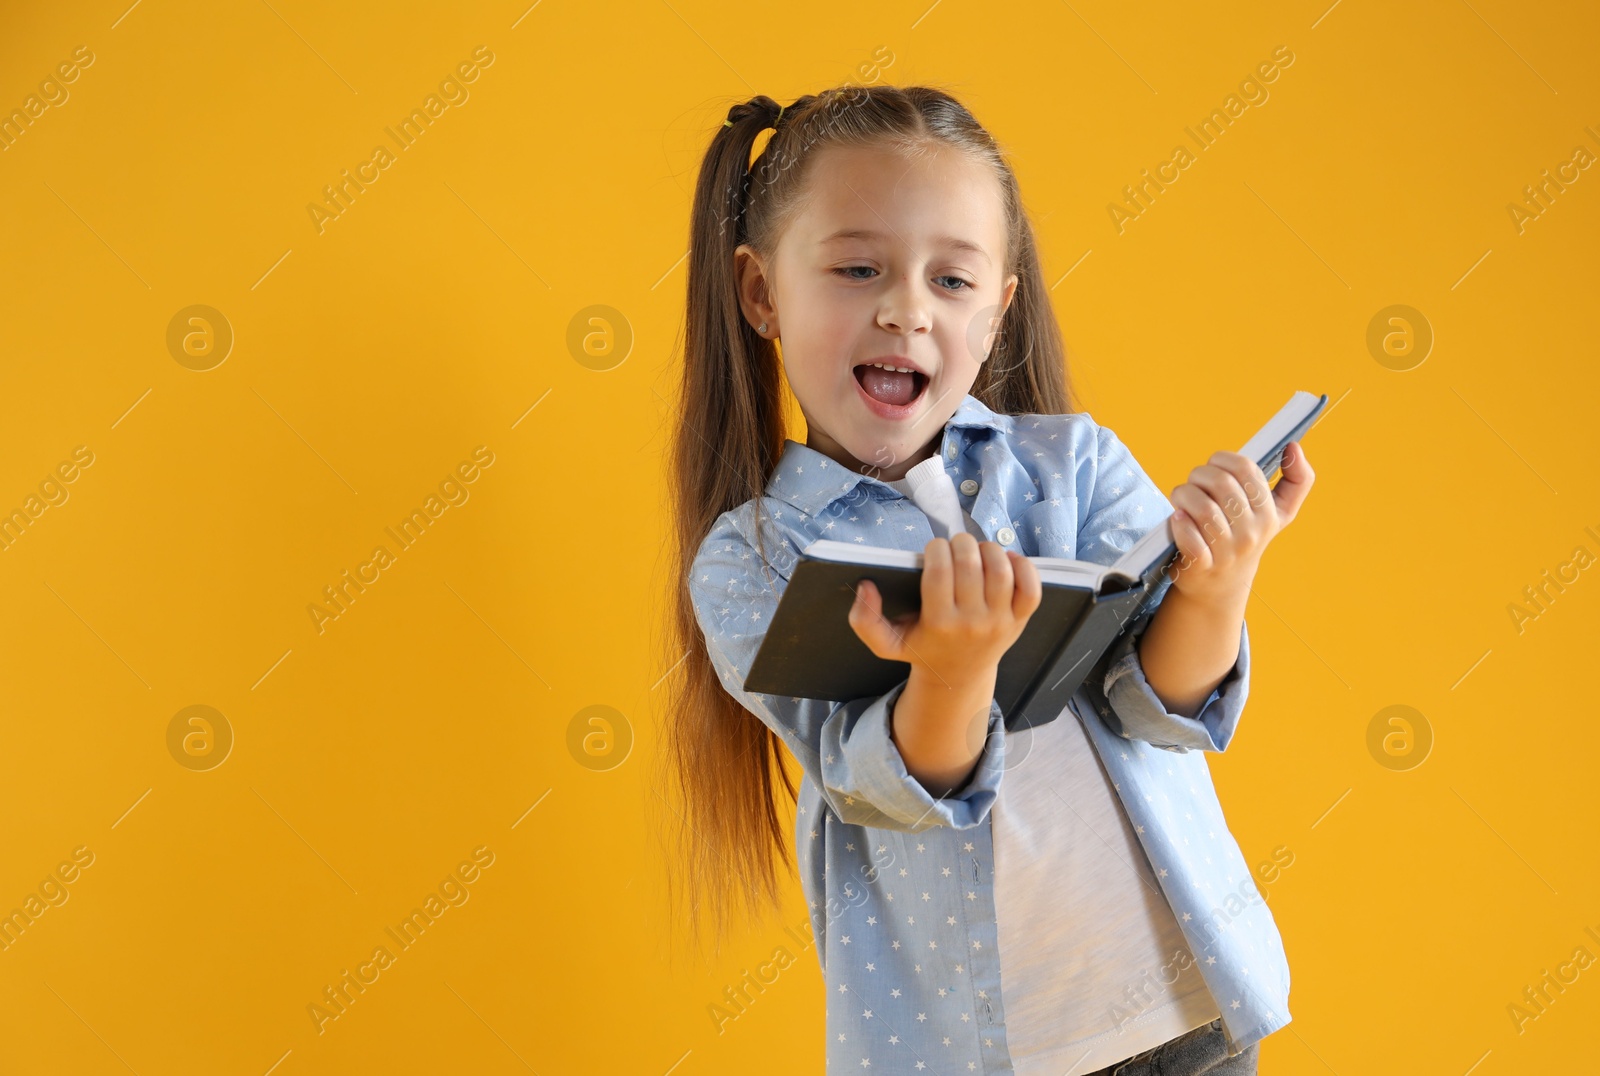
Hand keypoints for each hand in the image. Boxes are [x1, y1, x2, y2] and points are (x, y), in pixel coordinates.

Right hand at [847, 533, 1041, 682]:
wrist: (958, 677)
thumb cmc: (922, 650)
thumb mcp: (886, 643)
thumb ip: (864, 620)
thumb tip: (866, 587)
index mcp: (939, 624)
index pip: (939, 571)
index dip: (935, 549)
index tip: (932, 549)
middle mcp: (972, 623)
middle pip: (971, 564)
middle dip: (960, 543)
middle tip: (953, 546)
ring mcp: (1000, 622)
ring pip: (1001, 569)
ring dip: (988, 549)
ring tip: (976, 551)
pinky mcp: (1019, 620)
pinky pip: (1031, 587)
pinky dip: (1023, 565)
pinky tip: (1006, 560)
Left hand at [1166, 441, 1315, 599]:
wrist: (1221, 586)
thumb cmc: (1245, 538)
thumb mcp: (1278, 514)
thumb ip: (1296, 481)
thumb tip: (1294, 447)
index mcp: (1270, 515)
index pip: (1246, 469)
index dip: (1223, 459)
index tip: (1214, 465)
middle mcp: (1252, 534)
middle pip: (1221, 484)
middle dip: (1198, 475)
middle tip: (1193, 482)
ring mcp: (1227, 552)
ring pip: (1203, 508)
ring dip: (1183, 494)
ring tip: (1181, 499)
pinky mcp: (1202, 566)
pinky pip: (1189, 537)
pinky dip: (1179, 523)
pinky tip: (1178, 519)